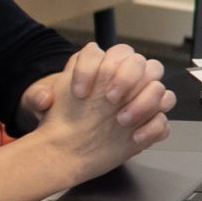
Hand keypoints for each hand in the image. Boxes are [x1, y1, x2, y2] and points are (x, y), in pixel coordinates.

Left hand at [33, 45, 173, 182]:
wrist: (67, 147)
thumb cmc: (59, 117)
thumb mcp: (41, 104)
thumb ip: (38, 97)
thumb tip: (45, 98)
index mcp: (103, 68)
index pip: (110, 53)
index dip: (94, 69)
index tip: (79, 92)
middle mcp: (125, 81)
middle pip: (142, 63)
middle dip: (129, 78)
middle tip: (111, 99)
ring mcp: (139, 102)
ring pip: (160, 89)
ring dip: (144, 103)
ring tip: (122, 120)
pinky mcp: (148, 125)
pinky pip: (163, 121)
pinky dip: (152, 128)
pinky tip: (134, 138)